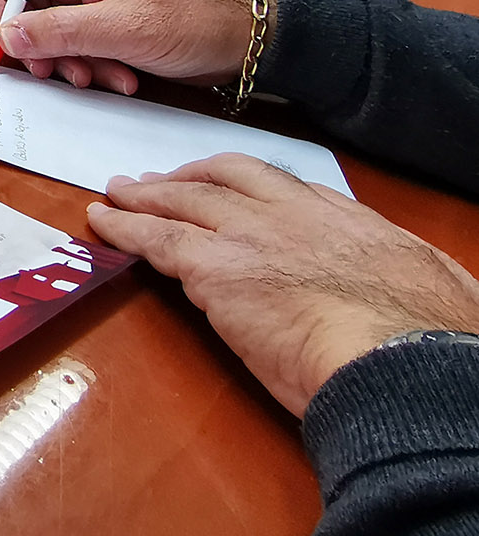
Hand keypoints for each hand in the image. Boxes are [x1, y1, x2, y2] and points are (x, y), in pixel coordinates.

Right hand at [0, 0, 250, 92]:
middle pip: (28, 5)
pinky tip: (119, 78)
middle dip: (39, 44)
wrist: (250, 40)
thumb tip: (7, 37)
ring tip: (99, 78)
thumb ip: (60, 31)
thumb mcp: (123, 27)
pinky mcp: (109, 25)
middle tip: (50, 74)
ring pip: (52, 33)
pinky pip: (79, 46)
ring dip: (69, 61)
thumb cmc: (196, 17)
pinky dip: (91, 66)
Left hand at [90, 153, 478, 414]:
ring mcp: (249, 235)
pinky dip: (124, 227)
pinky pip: (155, 238)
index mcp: (348, 220)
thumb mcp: (432, 287)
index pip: (286, 187)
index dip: (247, 186)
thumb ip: (405, 279)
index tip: (228, 189)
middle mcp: (293, 214)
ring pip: (182, 201)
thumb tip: (422, 297)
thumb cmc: (428, 339)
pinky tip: (102, 222)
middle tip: (157, 181)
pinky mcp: (213, 267)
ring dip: (145, 196)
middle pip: (225, 179)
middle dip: (188, 178)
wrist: (401, 357)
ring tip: (117, 194)